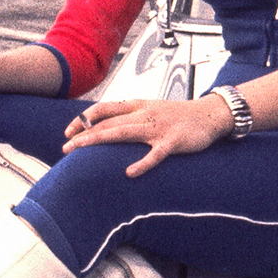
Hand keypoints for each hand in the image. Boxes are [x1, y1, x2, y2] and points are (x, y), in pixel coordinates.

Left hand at [61, 96, 234, 177]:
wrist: (211, 114)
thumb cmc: (179, 115)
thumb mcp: (152, 108)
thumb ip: (131, 116)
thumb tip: (106, 127)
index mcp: (138, 105)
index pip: (104, 108)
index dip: (84, 119)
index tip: (68, 132)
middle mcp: (145, 114)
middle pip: (109, 122)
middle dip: (84, 134)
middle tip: (65, 147)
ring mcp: (159, 127)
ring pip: (124, 133)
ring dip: (100, 140)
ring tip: (80, 150)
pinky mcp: (174, 141)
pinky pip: (156, 154)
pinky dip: (143, 163)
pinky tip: (130, 173)